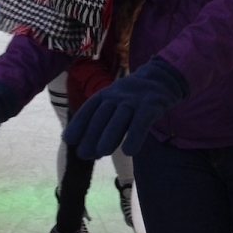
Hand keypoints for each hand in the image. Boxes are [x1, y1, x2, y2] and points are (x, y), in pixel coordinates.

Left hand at [64, 57, 187, 159]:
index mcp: (105, 95)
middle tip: (83, 154)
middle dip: (90, 135)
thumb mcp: (116, 102)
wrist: (163, 78)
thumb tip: (87, 149)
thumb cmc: (134, 98)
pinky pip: (141, 122)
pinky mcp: (151, 105)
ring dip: (109, 136)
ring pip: (119, 119)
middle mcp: (117, 96)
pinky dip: (134, 136)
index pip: (88, 109)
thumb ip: (103, 122)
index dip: (78, 124)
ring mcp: (134, 100)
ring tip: (102, 153)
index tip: (69, 140)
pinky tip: (128, 151)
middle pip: (101, 116)